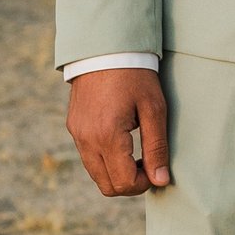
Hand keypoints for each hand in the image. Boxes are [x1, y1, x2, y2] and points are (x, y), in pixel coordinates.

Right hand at [69, 65, 170, 195]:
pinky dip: (105, 161)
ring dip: (117, 173)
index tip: (157, 170)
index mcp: (107, 136)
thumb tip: (161, 180)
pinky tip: (121, 143)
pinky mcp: (73, 127)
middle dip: (130, 184)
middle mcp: (87, 140)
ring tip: (136, 154)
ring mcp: (77, 134)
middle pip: (107, 186)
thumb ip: (157, 148)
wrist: (105, 48)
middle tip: (148, 165)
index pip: (124, 183)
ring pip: (96, 174)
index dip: (144, 184)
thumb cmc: (135, 76)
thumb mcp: (154, 109)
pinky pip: (88, 158)